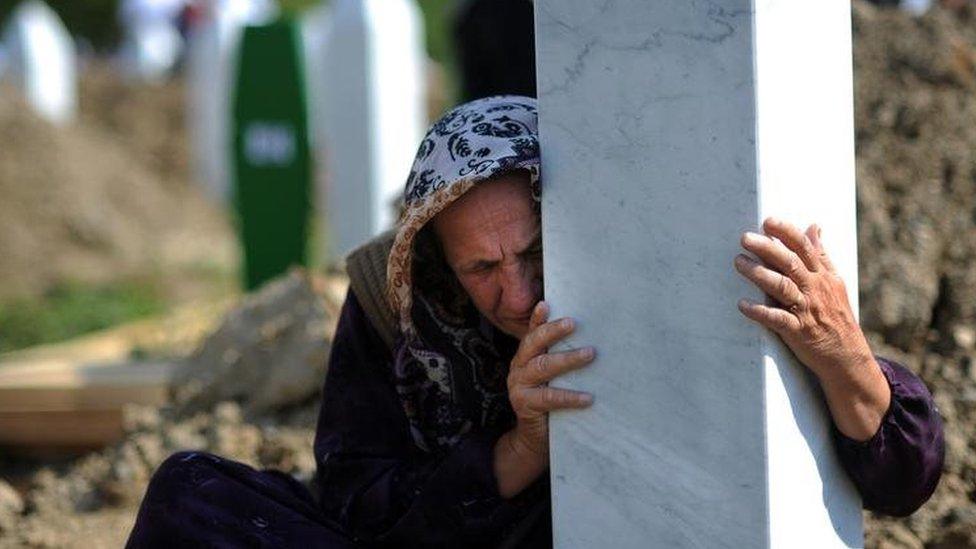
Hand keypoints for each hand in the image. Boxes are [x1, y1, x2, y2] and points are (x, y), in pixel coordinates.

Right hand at [493, 301, 594, 497]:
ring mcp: (519, 386)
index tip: (547, 304)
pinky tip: (588, 397)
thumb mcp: (554, 378)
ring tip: (590, 353)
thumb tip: (595, 341)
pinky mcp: (525, 405)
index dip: (538, 319)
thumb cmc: (551, 404)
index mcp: (525, 357)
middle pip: (533, 344)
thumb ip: (561, 360)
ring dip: (567, 359)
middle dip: (553, 332)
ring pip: (542, 367)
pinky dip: (570, 396)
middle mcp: (518, 367)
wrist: (534, 440)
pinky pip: (550, 398)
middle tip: (574, 323)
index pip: (531, 333)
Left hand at [735, 217, 889, 440]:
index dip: (787, 233)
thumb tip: (813, 226)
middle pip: (791, 263)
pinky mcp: (798, 332)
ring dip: (758, 274)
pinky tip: (742, 305)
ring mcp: (807, 311)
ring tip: (738, 262)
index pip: (805, 248)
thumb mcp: (834, 282)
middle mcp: (816, 290)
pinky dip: (759, 312)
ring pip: (782, 287)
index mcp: (823, 276)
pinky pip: (777, 319)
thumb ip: (820, 255)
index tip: (768, 221)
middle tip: (745, 238)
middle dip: (767, 248)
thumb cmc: (836, 316)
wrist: (847, 357)